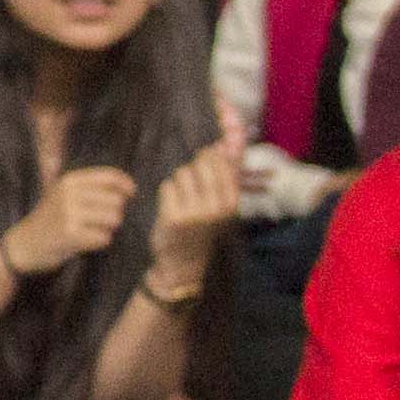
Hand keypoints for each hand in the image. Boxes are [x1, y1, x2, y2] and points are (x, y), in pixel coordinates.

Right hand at [8, 162, 135, 279]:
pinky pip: (104, 238)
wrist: (23, 244)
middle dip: (114, 214)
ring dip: (108, 229)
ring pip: (113, 219)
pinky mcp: (70, 234)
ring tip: (93, 232)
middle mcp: (70, 194)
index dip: (126, 185)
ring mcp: (69, 213)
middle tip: (100, 222)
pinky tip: (86, 243)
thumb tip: (127, 190)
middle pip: (116, 201)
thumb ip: (89, 189)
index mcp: (70, 180)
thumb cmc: (49, 221)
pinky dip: (100, 242)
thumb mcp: (63, 195)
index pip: (109, 176)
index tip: (131, 194)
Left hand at [145, 144, 236, 288]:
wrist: (184, 263)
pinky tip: (172, 208)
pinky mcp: (174, 218)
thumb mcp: (222, 201)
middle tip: (194, 189)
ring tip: (183, 201)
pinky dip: (167, 194)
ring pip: (182, 173)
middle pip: (203, 161)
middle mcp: (217, 207)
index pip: (224, 160)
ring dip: (179, 183)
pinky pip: (167, 186)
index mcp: (232, 201)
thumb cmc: (202, 226)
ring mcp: (196, 213)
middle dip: (195, 168)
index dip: (214, 151)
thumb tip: (231, 136)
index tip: (216, 142)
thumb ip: (230, 169)